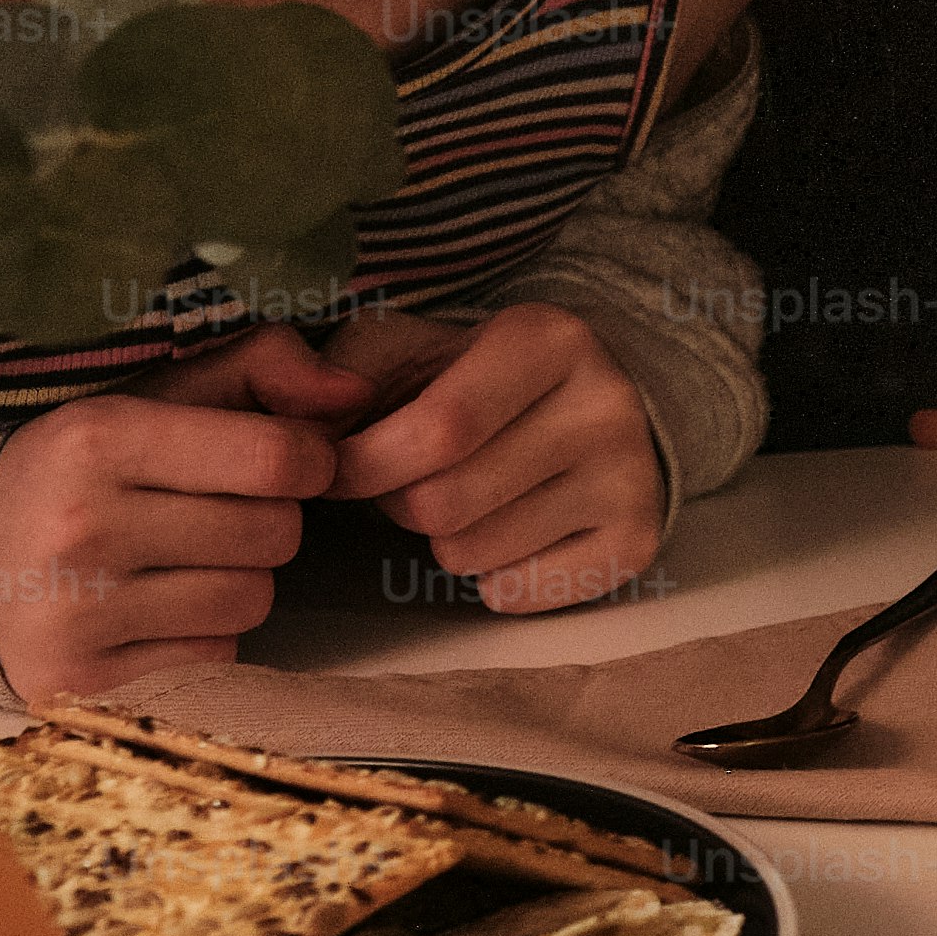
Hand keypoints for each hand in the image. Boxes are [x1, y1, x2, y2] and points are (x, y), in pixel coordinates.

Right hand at [0, 326, 369, 698]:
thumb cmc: (82, 471)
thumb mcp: (154, 396)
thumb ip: (261, 369)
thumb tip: (356, 393)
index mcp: (97, 438)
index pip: (279, 457)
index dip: (309, 459)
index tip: (287, 460)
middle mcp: (80, 527)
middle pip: (276, 533)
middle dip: (267, 520)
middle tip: (215, 513)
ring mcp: (74, 613)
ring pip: (253, 598)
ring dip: (239, 579)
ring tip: (179, 560)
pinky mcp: (79, 682)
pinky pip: (215, 654)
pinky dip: (204, 633)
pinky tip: (151, 609)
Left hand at [326, 305, 667, 614]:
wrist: (594, 402)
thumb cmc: (472, 381)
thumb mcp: (406, 349)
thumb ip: (337, 376)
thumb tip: (299, 432)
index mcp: (548, 339)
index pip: (436, 429)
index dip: (362, 464)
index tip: (336, 469)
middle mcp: (606, 405)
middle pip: (442, 503)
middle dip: (398, 502)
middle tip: (412, 479)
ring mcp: (630, 477)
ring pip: (470, 554)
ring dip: (441, 539)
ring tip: (467, 498)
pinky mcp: (637, 542)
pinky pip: (515, 595)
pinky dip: (491, 577)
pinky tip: (510, 529)